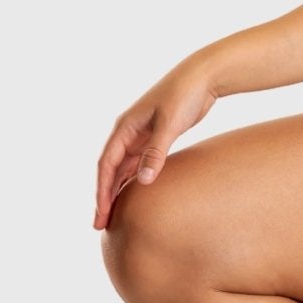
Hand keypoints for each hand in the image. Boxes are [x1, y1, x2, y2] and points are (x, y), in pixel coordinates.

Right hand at [93, 60, 218, 228]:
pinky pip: (138, 164)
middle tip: (100, 224)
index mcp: (124, 127)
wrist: (202, 78)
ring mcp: (140, 136)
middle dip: (104, 197)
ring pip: (123, 169)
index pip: (106, 165)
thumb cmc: (183, 97)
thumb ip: (156, 153)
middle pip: (110, 170)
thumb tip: (142, 182)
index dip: (102, 191)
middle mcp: (127, 132)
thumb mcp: (170, 125)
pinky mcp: (154, 138)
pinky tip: (134, 199)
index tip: (101, 213)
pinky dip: (133, 181)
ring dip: (117, 192)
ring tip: (114, 216)